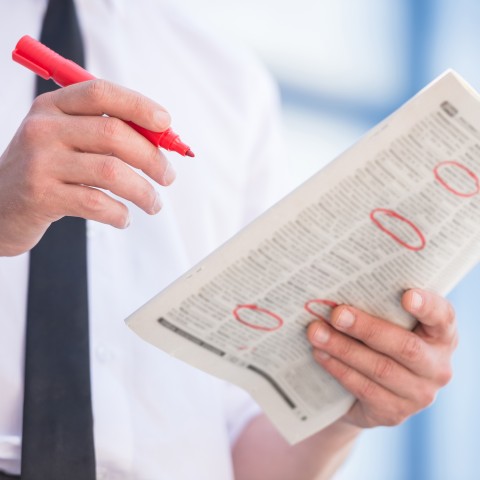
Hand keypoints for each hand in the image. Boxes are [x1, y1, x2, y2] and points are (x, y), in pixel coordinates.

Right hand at [0, 79, 174, 255]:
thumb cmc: (47, 170)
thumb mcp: (67, 139)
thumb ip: (106, 131)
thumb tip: (162, 137)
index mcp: (54, 107)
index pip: (101, 93)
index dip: (139, 105)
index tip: (166, 123)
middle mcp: (44, 129)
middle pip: (114, 133)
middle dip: (152, 157)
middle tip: (168, 177)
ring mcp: (40, 162)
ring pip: (111, 171)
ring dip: (144, 191)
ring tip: (153, 204)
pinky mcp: (41, 196)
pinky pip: (96, 203)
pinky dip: (120, 214)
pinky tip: (123, 218)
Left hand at [307, 289, 456, 427]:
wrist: (369, 393)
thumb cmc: (378, 342)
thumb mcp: (387, 323)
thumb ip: (378, 308)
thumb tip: (338, 292)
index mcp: (441, 335)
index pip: (443, 317)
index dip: (427, 306)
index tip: (407, 296)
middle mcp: (437, 366)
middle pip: (405, 346)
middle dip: (367, 328)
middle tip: (336, 314)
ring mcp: (419, 394)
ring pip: (380, 369)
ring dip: (343, 348)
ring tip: (316, 332)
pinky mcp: (394, 413)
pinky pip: (364, 389)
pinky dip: (339, 369)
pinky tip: (320, 354)